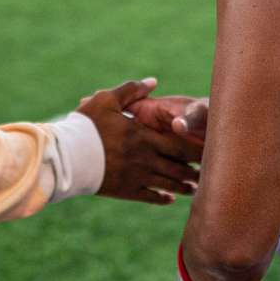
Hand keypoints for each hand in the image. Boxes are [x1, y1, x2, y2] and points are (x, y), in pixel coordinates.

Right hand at [78, 79, 199, 204]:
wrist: (68, 157)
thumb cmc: (86, 126)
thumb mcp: (107, 100)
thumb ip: (132, 90)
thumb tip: (153, 81)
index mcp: (144, 137)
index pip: (179, 145)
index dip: (197, 149)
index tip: (211, 150)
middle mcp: (146, 159)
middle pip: (179, 168)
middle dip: (195, 171)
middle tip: (209, 172)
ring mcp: (137, 177)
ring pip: (168, 184)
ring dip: (184, 187)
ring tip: (196, 189)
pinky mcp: (126, 191)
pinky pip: (150, 196)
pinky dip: (163, 198)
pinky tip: (171, 199)